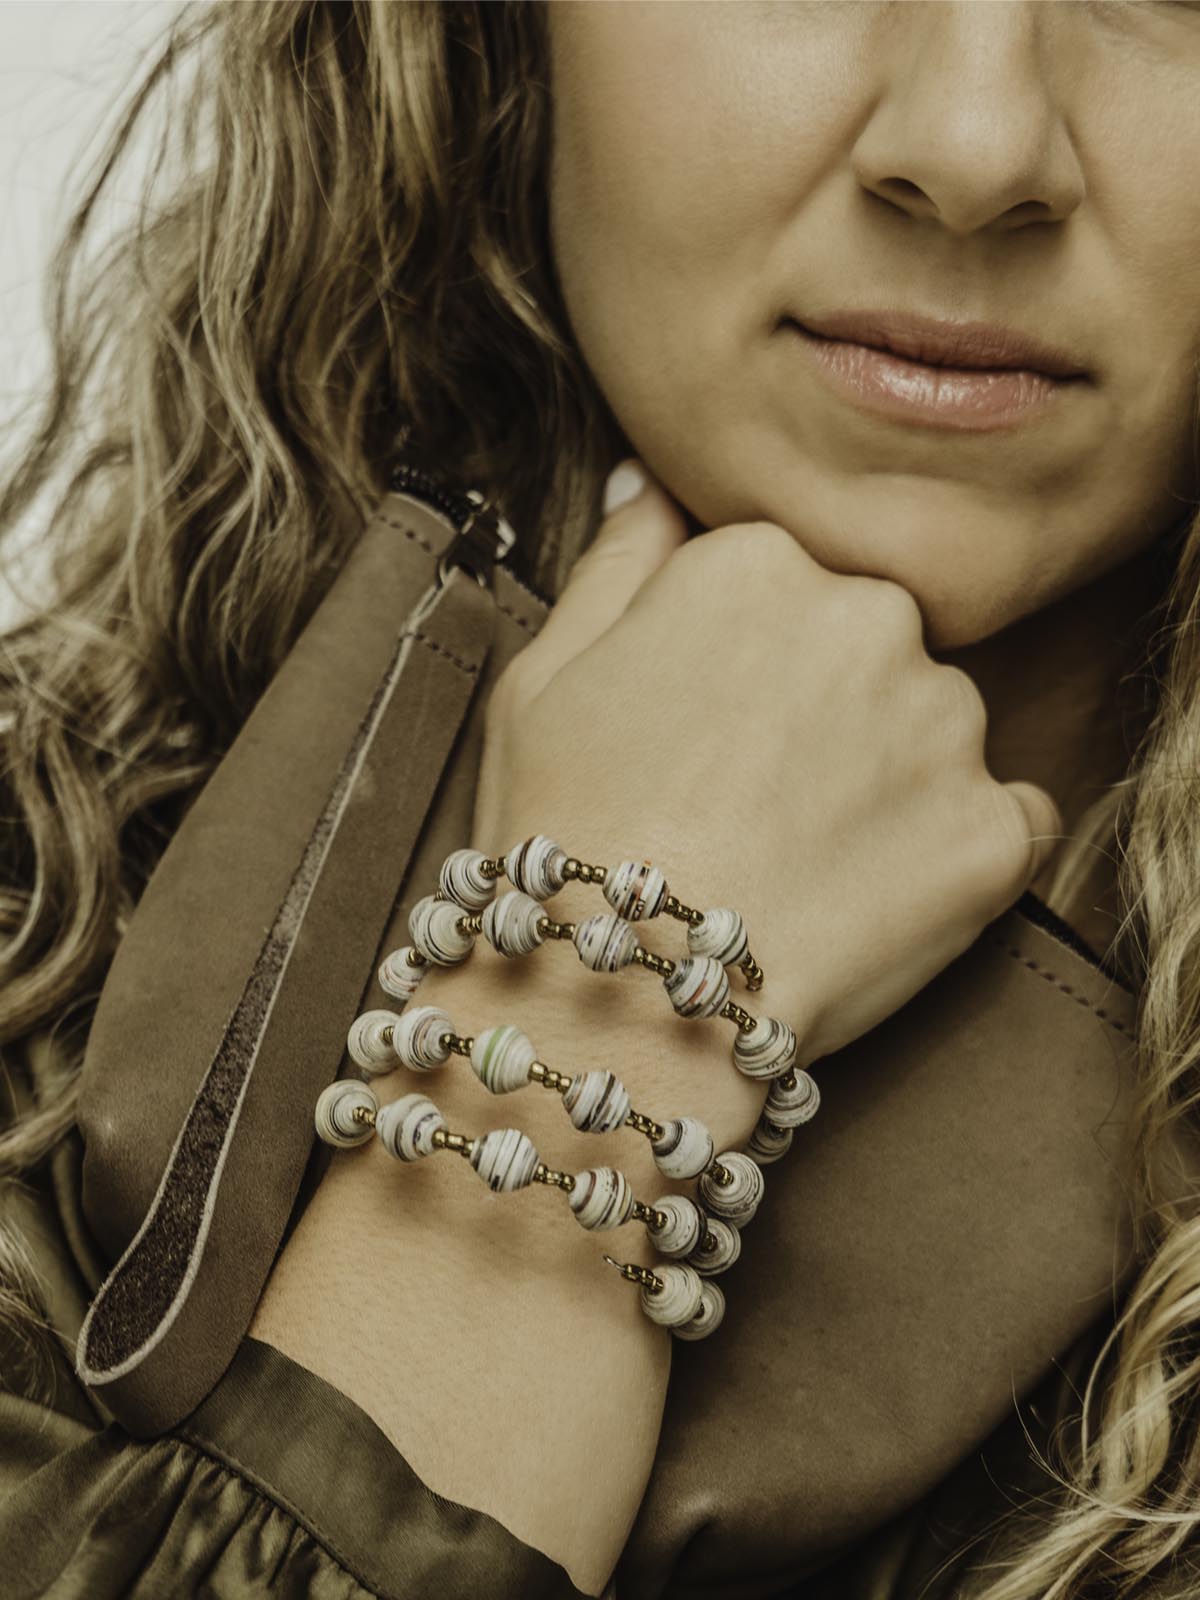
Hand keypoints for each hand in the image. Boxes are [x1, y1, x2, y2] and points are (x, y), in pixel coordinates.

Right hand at [468, 460, 1061, 1155]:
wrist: (621, 1001)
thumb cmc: (561, 833)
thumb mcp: (542, 672)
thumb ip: (619, 557)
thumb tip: (651, 476)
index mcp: (759, 560)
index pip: (784, 583)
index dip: (739, 665)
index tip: (704, 734)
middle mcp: (871, 615)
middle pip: (869, 642)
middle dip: (827, 706)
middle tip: (750, 801)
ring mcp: (945, 726)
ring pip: (936, 727)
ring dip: (891, 776)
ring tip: (800, 858)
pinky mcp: (994, 833)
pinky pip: (1003, 820)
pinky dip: (958, 850)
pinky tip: (872, 893)